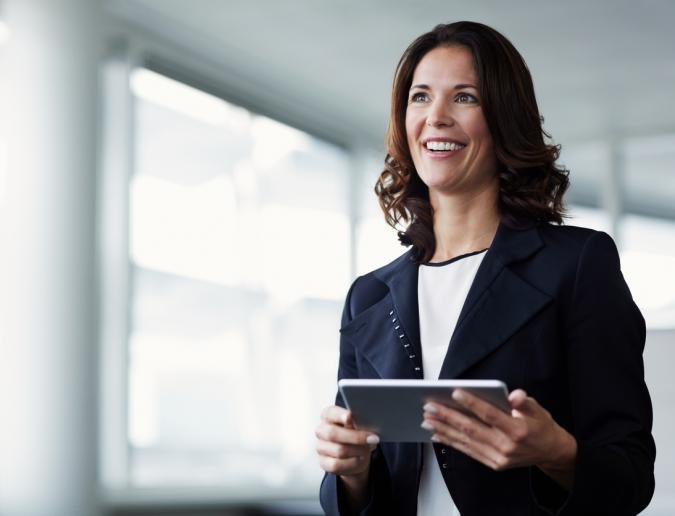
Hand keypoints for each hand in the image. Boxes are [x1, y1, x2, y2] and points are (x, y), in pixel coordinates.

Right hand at [315, 405, 379, 477]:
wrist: (354, 454)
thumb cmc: (355, 433)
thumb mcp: (357, 425)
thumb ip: (356, 421)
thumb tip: (357, 420)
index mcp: (328, 416)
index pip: (330, 413)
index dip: (339, 415)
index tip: (350, 416)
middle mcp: (321, 431)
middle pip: (333, 434)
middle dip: (356, 437)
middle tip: (373, 439)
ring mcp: (320, 447)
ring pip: (339, 451)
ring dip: (358, 451)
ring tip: (369, 449)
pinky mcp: (323, 462)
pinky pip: (337, 465)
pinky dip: (353, 462)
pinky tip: (361, 458)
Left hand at [421, 389, 576, 488]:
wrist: (551, 452)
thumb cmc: (541, 426)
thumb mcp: (538, 409)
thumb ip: (524, 401)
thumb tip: (513, 394)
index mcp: (517, 430)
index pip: (490, 415)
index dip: (472, 403)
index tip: (455, 392)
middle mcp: (506, 446)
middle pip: (472, 429)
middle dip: (448, 416)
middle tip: (429, 406)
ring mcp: (498, 457)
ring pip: (466, 441)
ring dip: (444, 430)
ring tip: (427, 420)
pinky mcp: (493, 463)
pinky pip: (468, 451)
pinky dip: (451, 443)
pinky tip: (437, 435)